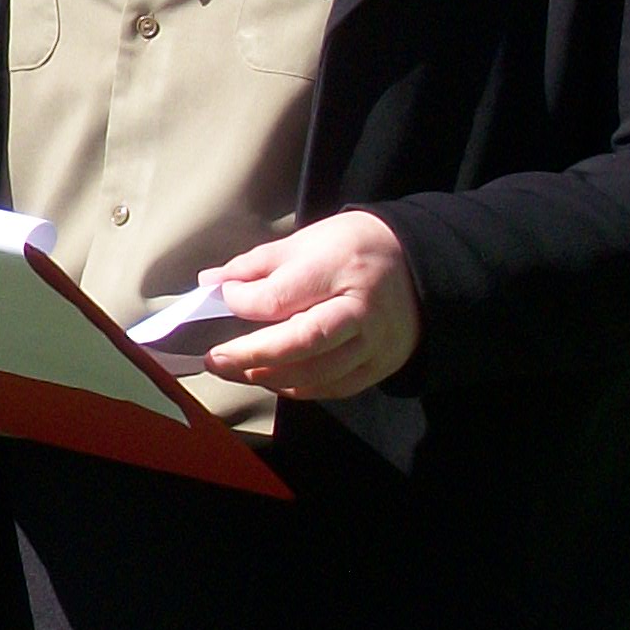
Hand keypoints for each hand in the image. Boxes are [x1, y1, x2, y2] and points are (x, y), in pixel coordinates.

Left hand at [203, 210, 422, 399]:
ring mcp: (375, 343)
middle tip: (215, 359)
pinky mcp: (380, 365)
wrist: (418, 265)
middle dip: (250, 355)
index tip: (222, 296)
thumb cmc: (354, 249)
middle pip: (301, 341)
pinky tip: (271, 379)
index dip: (242, 301)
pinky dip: (298, 388)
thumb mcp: (306, 242)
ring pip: (316, 373)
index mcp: (340, 269)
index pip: (281, 297)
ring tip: (235, 370)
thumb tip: (211, 282)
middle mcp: (362, 310)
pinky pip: (334, 387)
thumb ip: (256, 265)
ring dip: (269, 377)